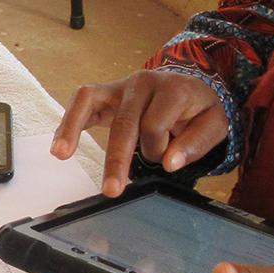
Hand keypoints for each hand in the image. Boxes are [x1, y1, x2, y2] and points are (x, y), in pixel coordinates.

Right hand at [53, 70, 227, 196]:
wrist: (189, 84)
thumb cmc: (198, 108)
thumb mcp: (214, 123)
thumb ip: (196, 143)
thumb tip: (170, 163)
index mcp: (173, 88)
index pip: (155, 124)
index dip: (158, 149)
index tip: (165, 160)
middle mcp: (143, 82)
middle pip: (124, 121)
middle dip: (116, 158)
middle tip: (111, 190)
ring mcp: (120, 85)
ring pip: (91, 100)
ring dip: (74, 129)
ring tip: (61, 154)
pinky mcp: (105, 92)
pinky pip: (81, 100)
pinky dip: (68, 122)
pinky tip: (59, 146)